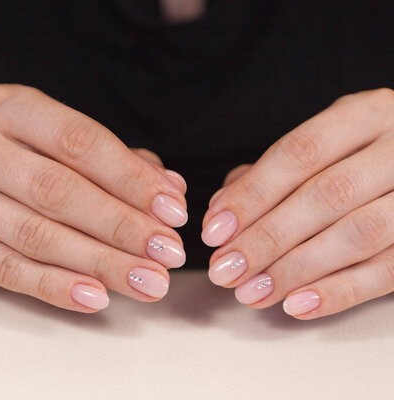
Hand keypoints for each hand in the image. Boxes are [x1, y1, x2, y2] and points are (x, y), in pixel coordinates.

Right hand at [0, 84, 187, 311]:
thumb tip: (172, 190)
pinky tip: (96, 297)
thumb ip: (117, 164)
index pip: (77, 140)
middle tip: (167, 255)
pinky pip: (8, 269)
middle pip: (56, 190)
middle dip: (120, 227)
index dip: (130, 178)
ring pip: (35, 235)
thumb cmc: (22, 163)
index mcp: (6, 107)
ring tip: (146, 282)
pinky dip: (56, 287)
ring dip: (99, 263)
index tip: (174, 212)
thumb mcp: (62, 148)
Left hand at [202, 88, 393, 318]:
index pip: (300, 153)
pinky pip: (389, 271)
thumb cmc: (360, 160)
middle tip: (226, 270)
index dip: (252, 194)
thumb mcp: (322, 149)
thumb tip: (221, 210)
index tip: (214, 231)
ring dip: (296, 269)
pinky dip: (339, 292)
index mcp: (366, 115)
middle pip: (327, 195)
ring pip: (360, 233)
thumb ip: (269, 175)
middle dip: (267, 238)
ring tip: (251, 292)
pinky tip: (296, 305)